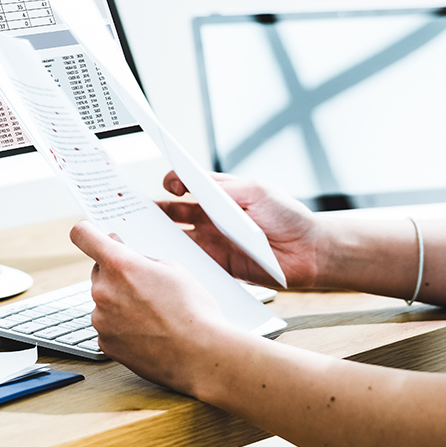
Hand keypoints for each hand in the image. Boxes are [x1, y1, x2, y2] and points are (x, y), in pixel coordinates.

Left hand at [70, 221, 239, 394]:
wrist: (200, 355)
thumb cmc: (193, 312)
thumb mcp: (173, 269)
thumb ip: (142, 259)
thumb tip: (128, 256)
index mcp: (119, 264)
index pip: (83, 235)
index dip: (87, 232)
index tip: (91, 235)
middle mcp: (103, 290)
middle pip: (98, 272)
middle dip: (116, 274)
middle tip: (143, 284)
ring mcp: (101, 319)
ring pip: (104, 301)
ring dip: (120, 302)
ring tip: (152, 314)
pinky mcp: (105, 342)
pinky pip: (108, 326)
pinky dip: (122, 326)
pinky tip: (147, 331)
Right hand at [159, 171, 326, 288]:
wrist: (309, 251)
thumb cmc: (288, 216)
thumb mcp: (256, 191)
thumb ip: (224, 189)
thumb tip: (194, 185)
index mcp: (222, 195)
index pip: (189, 184)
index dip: (173, 182)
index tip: (168, 184)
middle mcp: (213, 218)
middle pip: (175, 212)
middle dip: (155, 209)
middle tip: (136, 209)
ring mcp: (214, 242)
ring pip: (179, 237)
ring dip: (161, 236)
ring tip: (143, 234)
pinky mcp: (218, 265)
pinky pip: (192, 262)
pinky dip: (177, 261)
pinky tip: (165, 259)